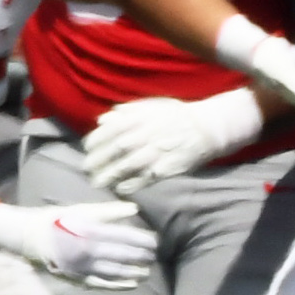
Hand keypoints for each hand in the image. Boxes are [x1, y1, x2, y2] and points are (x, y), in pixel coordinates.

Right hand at [0, 198, 156, 287]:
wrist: (28, 237)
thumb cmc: (59, 220)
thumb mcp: (83, 210)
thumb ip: (110, 210)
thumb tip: (135, 208)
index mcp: (89, 231)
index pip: (124, 236)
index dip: (142, 240)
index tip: (156, 241)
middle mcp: (86, 250)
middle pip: (121, 255)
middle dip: (141, 257)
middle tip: (155, 257)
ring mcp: (81, 266)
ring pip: (113, 271)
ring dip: (133, 272)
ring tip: (148, 272)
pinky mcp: (74, 277)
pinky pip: (100, 283)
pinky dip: (118, 285)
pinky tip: (132, 285)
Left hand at [83, 89, 266, 196]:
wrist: (207, 128)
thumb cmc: (177, 116)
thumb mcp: (152, 106)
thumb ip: (127, 112)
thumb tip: (103, 120)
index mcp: (139, 119)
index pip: (107, 132)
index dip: (93, 143)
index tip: (87, 150)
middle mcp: (145, 136)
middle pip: (113, 151)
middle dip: (96, 162)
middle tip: (87, 170)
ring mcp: (155, 153)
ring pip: (125, 167)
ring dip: (108, 177)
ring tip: (98, 183)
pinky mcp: (166, 168)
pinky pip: (143, 180)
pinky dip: (129, 186)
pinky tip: (120, 189)